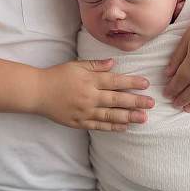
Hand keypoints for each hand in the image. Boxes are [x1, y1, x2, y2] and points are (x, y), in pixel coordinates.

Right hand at [35, 59, 154, 130]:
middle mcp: (89, 96)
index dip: (131, 82)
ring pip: (110, 115)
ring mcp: (85, 111)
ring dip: (128, 117)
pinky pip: (99, 125)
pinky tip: (124, 127)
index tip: (146, 84)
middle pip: (116, 99)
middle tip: (151, 104)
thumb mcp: (76, 65)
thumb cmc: (57, 75)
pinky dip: (112, 126)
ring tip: (143, 118)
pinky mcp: (79, 122)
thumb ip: (95, 65)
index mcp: (89, 80)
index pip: (115, 81)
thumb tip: (113, 64)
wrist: (38, 92)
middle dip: (136, 101)